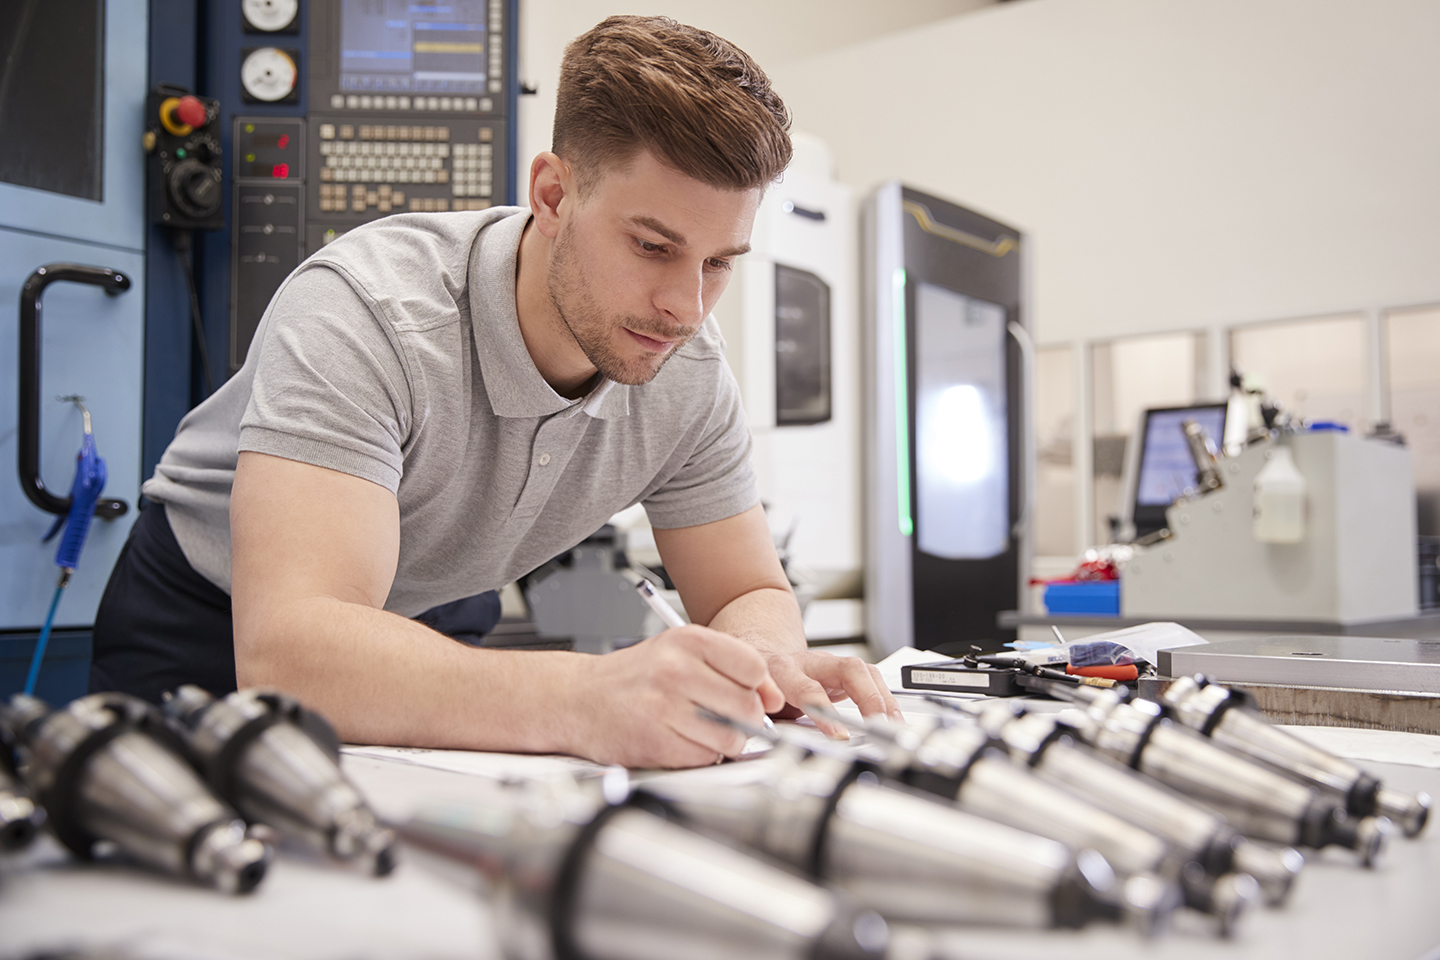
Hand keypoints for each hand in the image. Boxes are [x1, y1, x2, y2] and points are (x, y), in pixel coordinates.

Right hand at [565, 626, 784, 767]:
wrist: (576, 698)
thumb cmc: (633, 677)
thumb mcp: (680, 654)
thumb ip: (730, 668)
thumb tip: (773, 697)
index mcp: (687, 640)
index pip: (754, 667)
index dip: (757, 688)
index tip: (747, 695)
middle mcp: (676, 669)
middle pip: (747, 707)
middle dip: (744, 720)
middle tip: (723, 718)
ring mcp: (664, 707)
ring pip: (731, 737)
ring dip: (724, 742)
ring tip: (701, 731)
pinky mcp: (655, 742)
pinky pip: (704, 758)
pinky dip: (700, 756)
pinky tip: (681, 741)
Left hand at [764, 651, 903, 738]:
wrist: (764, 661)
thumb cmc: (760, 685)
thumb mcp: (753, 702)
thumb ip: (761, 720)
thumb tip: (774, 743)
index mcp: (782, 669)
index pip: (806, 688)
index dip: (824, 711)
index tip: (839, 735)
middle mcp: (810, 662)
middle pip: (847, 669)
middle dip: (868, 697)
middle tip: (878, 725)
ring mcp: (831, 664)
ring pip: (864, 671)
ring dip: (882, 699)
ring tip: (892, 726)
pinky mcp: (845, 671)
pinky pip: (871, 680)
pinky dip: (884, 699)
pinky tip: (892, 717)